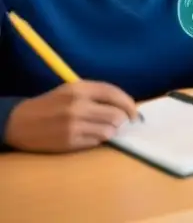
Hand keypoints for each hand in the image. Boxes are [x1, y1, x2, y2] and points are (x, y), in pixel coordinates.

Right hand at [3, 81, 138, 152]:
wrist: (20, 122)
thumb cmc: (51, 104)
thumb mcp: (72, 90)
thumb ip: (97, 94)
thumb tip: (126, 106)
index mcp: (80, 88)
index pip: (114, 94)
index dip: (129, 104)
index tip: (135, 113)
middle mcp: (78, 105)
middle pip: (116, 115)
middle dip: (122, 120)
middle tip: (120, 123)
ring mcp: (73, 125)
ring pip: (109, 130)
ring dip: (110, 131)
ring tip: (103, 129)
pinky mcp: (69, 142)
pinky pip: (96, 142)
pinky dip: (98, 139)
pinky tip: (89, 136)